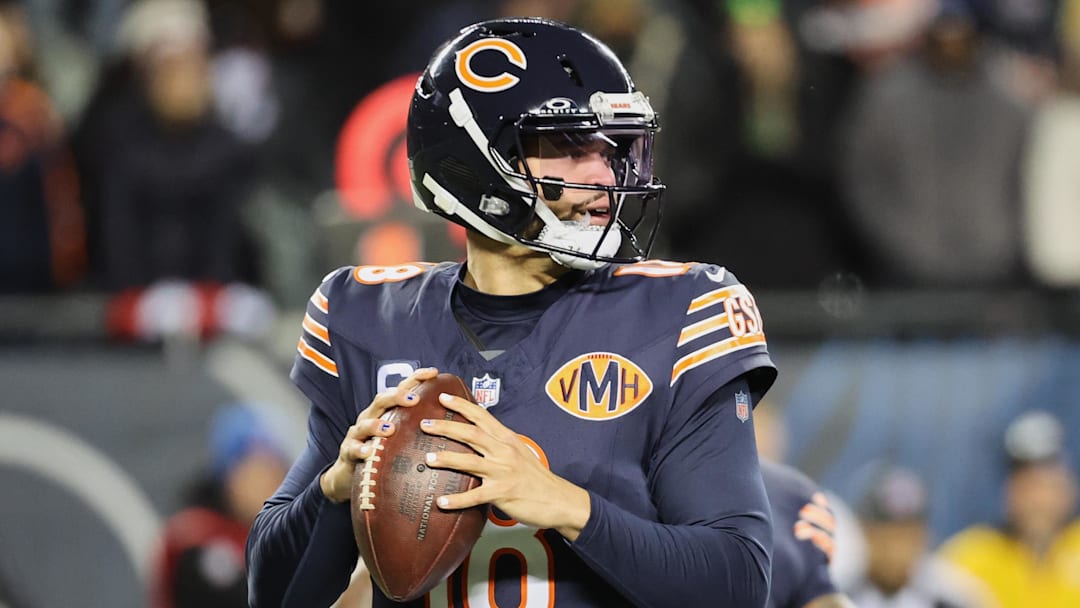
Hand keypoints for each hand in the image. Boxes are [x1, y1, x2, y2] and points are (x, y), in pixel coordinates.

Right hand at [319, 367, 439, 502]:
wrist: (351, 473)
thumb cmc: (381, 451)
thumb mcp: (400, 436)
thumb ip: (417, 426)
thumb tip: (450, 421)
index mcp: (386, 411)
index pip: (401, 390)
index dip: (416, 379)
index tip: (434, 373)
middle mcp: (371, 417)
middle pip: (381, 401)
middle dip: (397, 397)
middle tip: (414, 399)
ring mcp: (358, 433)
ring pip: (365, 424)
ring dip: (377, 425)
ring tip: (389, 428)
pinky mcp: (348, 451)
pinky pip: (353, 449)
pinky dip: (361, 450)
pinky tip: (369, 452)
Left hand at [420, 392, 591, 540]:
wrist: (559, 500)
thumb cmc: (537, 478)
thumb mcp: (520, 453)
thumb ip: (499, 445)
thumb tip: (477, 440)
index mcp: (507, 439)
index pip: (482, 416)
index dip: (462, 405)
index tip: (443, 397)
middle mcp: (504, 451)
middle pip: (471, 434)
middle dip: (446, 426)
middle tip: (425, 423)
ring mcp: (503, 472)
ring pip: (470, 461)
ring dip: (447, 459)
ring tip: (428, 458)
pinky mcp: (502, 493)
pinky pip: (474, 496)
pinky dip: (457, 500)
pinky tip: (441, 502)